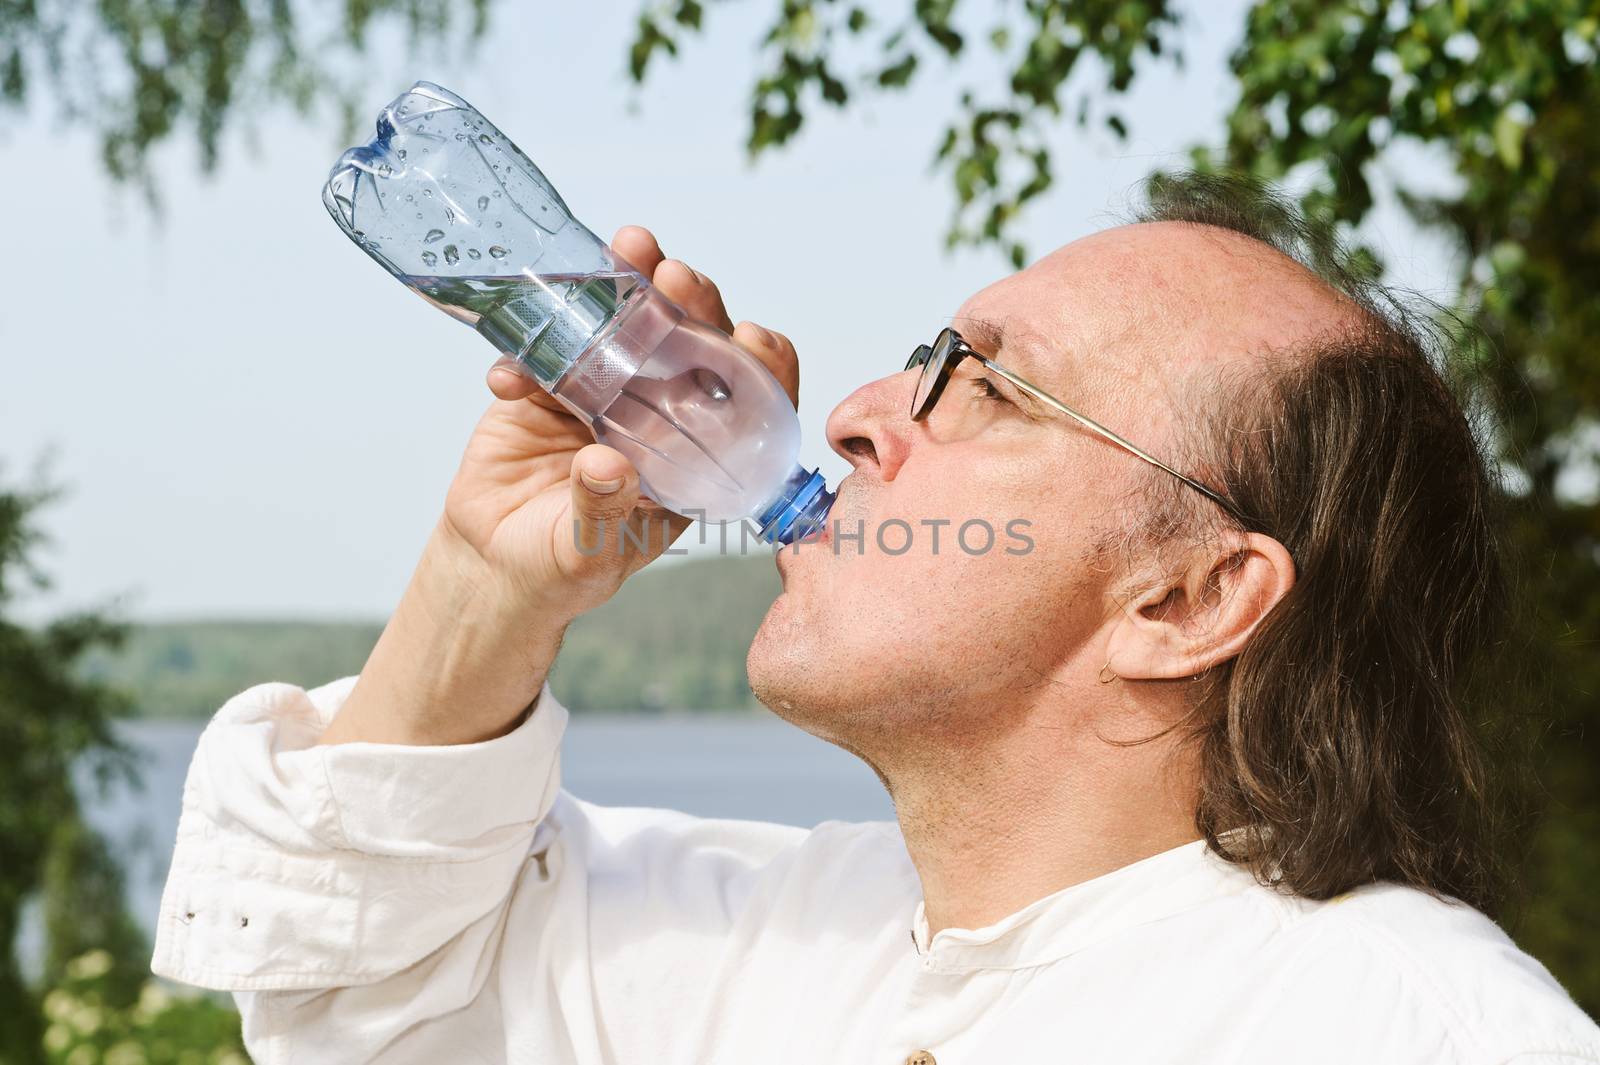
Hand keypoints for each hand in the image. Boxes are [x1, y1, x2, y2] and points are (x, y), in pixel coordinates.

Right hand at [320, 226, 798, 744]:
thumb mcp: (590, 551)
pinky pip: (542, 349)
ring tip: (626, 250)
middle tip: (674, 274)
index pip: (751, 399)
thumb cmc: (565, 564)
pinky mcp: (547, 383)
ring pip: (626, 324)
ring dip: (625, 285)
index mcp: (698, 453)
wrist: (497, 561)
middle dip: (692, 300)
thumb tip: (606, 465)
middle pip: (694, 342)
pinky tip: (508, 380)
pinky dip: (525, 352)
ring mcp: (606, 389)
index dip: (759, 364)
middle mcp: (663, 411)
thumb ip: (603, 509)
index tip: (750, 336)